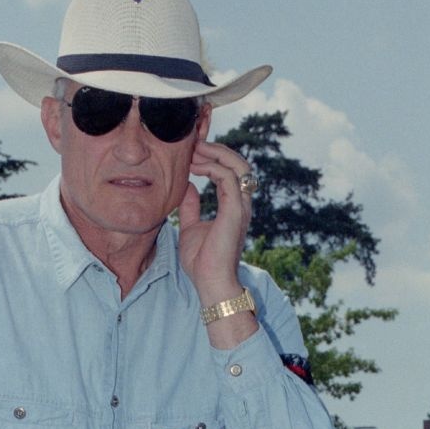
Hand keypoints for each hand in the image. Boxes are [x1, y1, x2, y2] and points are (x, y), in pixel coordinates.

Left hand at [178, 139, 258, 345]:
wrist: (210, 283)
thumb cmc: (202, 262)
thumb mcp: (190, 229)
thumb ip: (190, 208)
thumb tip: (188, 188)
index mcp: (233, 206)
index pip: (230, 171)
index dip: (214, 157)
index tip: (191, 153)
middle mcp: (241, 203)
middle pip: (239, 163)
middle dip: (217, 149)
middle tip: (194, 145)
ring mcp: (240, 206)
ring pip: (238, 165)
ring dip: (215, 153)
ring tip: (194, 151)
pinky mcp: (235, 211)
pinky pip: (228, 178)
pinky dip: (212, 167)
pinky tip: (195, 168)